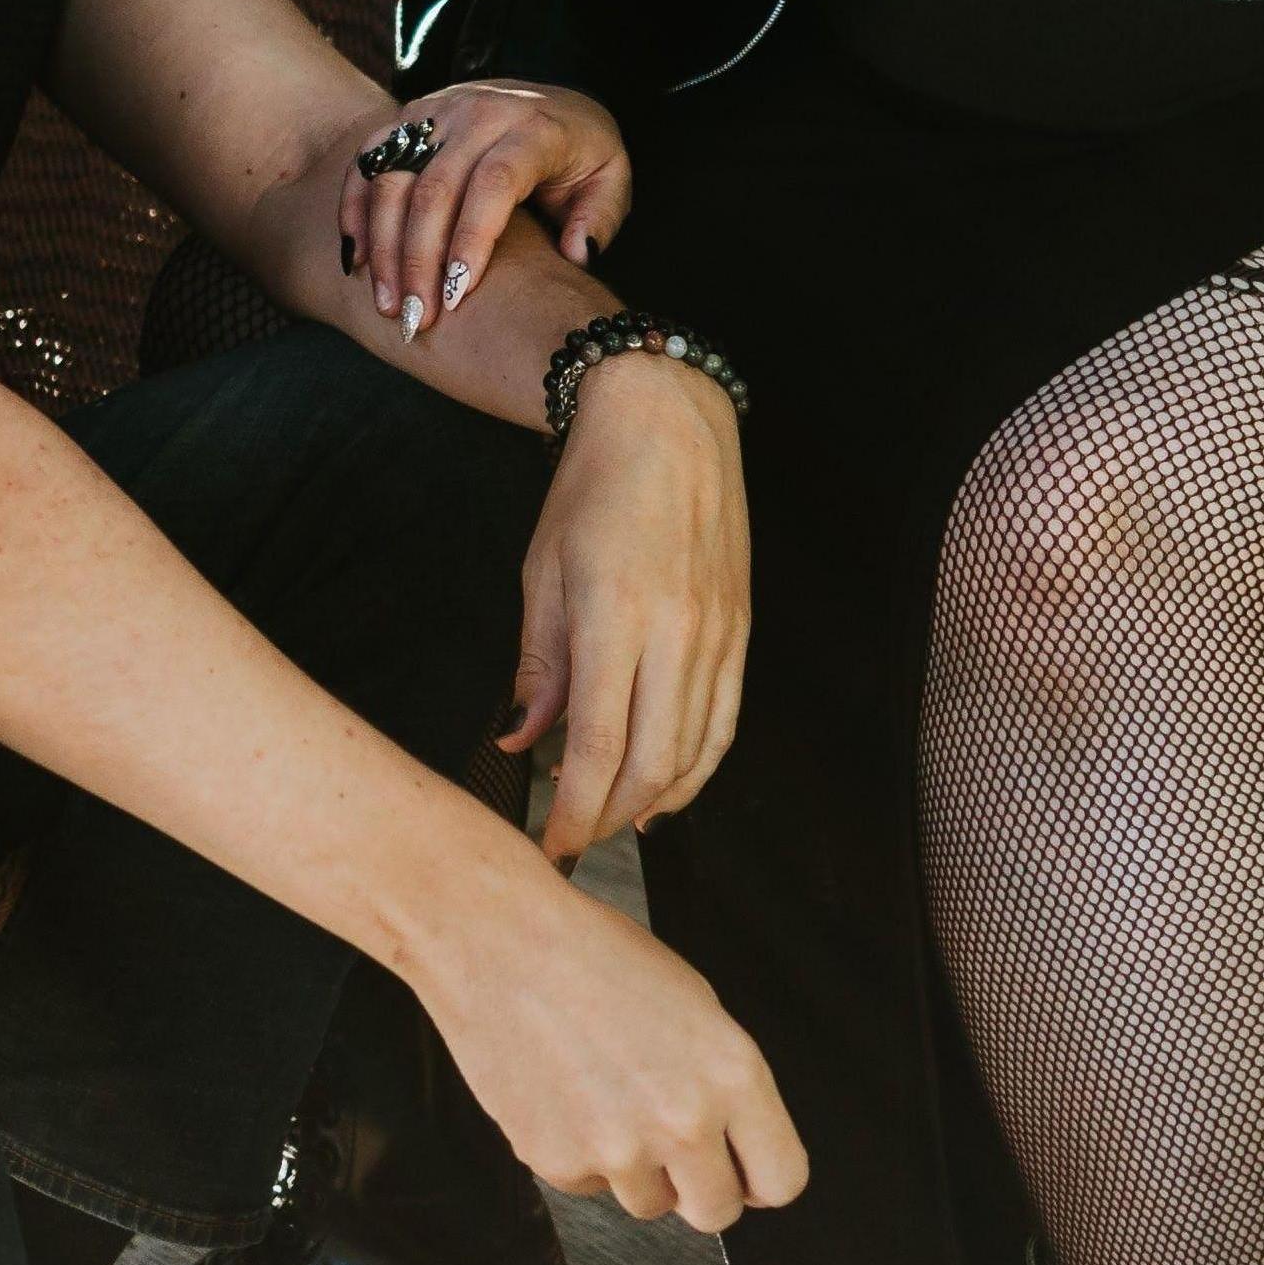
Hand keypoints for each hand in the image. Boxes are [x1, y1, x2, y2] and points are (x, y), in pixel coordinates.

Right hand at [341, 79, 629, 338]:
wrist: (559, 103)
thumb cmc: (586, 158)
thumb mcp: (613, 182)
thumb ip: (600, 218)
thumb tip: (577, 254)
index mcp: (534, 128)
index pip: (494, 182)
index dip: (471, 239)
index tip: (458, 294)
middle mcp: (480, 111)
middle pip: (435, 186)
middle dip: (420, 259)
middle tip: (416, 318)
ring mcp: (439, 110)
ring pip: (394, 176)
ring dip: (383, 244)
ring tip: (388, 303)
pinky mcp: (409, 117)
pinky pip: (369, 160)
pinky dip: (355, 208)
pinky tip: (358, 261)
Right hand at [422, 845, 805, 1229]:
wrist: (502, 947)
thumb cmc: (598, 960)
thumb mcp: (698, 1009)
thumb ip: (727, 1086)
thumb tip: (736, 1149)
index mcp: (733, 1076)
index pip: (782, 1179)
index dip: (763, 1179)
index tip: (746, 1170)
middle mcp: (683, 1123)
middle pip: (717, 1213)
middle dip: (702, 1190)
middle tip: (678, 1151)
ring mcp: (618, 1151)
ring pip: (650, 1205)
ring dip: (639, 1172)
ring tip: (610, 1101)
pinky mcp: (558, 1164)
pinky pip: (589, 1186)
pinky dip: (582, 1155)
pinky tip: (568, 1097)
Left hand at [508, 348, 748, 854]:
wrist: (670, 420)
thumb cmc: (593, 486)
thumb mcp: (542, 571)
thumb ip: (538, 664)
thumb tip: (522, 740)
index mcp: (617, 615)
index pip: (598, 745)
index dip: (573, 809)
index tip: (548, 844)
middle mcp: (679, 633)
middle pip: (652, 763)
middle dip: (609, 816)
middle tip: (573, 839)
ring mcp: (719, 634)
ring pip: (696, 750)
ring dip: (655, 799)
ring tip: (614, 819)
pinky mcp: (742, 630)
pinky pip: (725, 719)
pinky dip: (698, 765)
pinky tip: (668, 787)